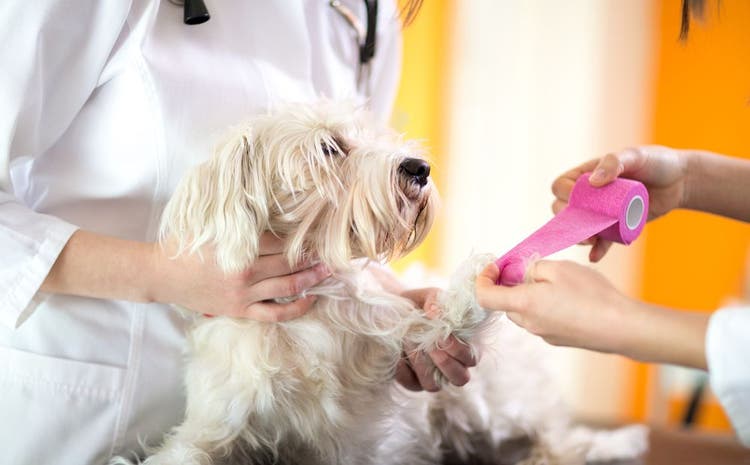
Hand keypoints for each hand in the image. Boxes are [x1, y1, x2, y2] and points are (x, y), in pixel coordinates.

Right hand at [149, 232, 330, 320]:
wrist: (162, 274)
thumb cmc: (187, 246)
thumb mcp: (213, 227)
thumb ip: (240, 223)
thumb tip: (271, 214)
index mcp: (239, 247)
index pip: (280, 241)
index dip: (301, 237)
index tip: (317, 233)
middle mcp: (245, 271)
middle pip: (289, 262)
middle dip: (312, 257)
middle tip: (332, 252)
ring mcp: (244, 294)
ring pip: (287, 286)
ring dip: (311, 278)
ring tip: (327, 272)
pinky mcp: (240, 310)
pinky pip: (275, 313)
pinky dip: (295, 308)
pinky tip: (311, 299)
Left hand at [395, 287, 477, 391]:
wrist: (392, 311)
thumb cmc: (419, 304)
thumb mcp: (428, 295)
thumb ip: (435, 300)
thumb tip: (436, 314)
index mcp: (465, 346)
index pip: (472, 358)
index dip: (459, 350)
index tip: (443, 335)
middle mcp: (453, 366)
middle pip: (460, 379)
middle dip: (445, 362)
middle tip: (430, 345)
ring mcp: (434, 377)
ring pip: (434, 385)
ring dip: (421, 363)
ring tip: (408, 340)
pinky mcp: (413, 382)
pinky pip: (411, 384)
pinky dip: (403, 370)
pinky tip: (397, 352)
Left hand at [475, 261, 709, 368]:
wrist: (621, 327)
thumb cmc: (591, 295)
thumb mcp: (559, 268)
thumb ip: (533, 267)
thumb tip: (524, 272)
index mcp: (523, 304)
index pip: (485, 296)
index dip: (483, 279)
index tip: (494, 266)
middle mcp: (529, 323)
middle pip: (506, 303)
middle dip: (510, 285)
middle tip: (527, 267)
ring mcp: (543, 334)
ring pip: (524, 311)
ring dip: (529, 295)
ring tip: (554, 281)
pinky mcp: (558, 339)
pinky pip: (542, 319)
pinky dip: (544, 306)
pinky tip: (568, 297)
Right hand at [551, 145, 687, 261]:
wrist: (680, 181)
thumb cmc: (656, 161)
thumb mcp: (635, 155)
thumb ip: (613, 163)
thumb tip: (592, 182)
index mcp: (587, 174)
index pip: (561, 185)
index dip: (564, 193)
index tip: (575, 199)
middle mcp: (589, 194)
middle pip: (563, 209)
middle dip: (568, 220)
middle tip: (584, 224)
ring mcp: (601, 212)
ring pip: (579, 227)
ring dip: (580, 236)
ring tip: (591, 240)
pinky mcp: (615, 226)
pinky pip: (602, 241)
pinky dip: (597, 249)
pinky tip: (595, 256)